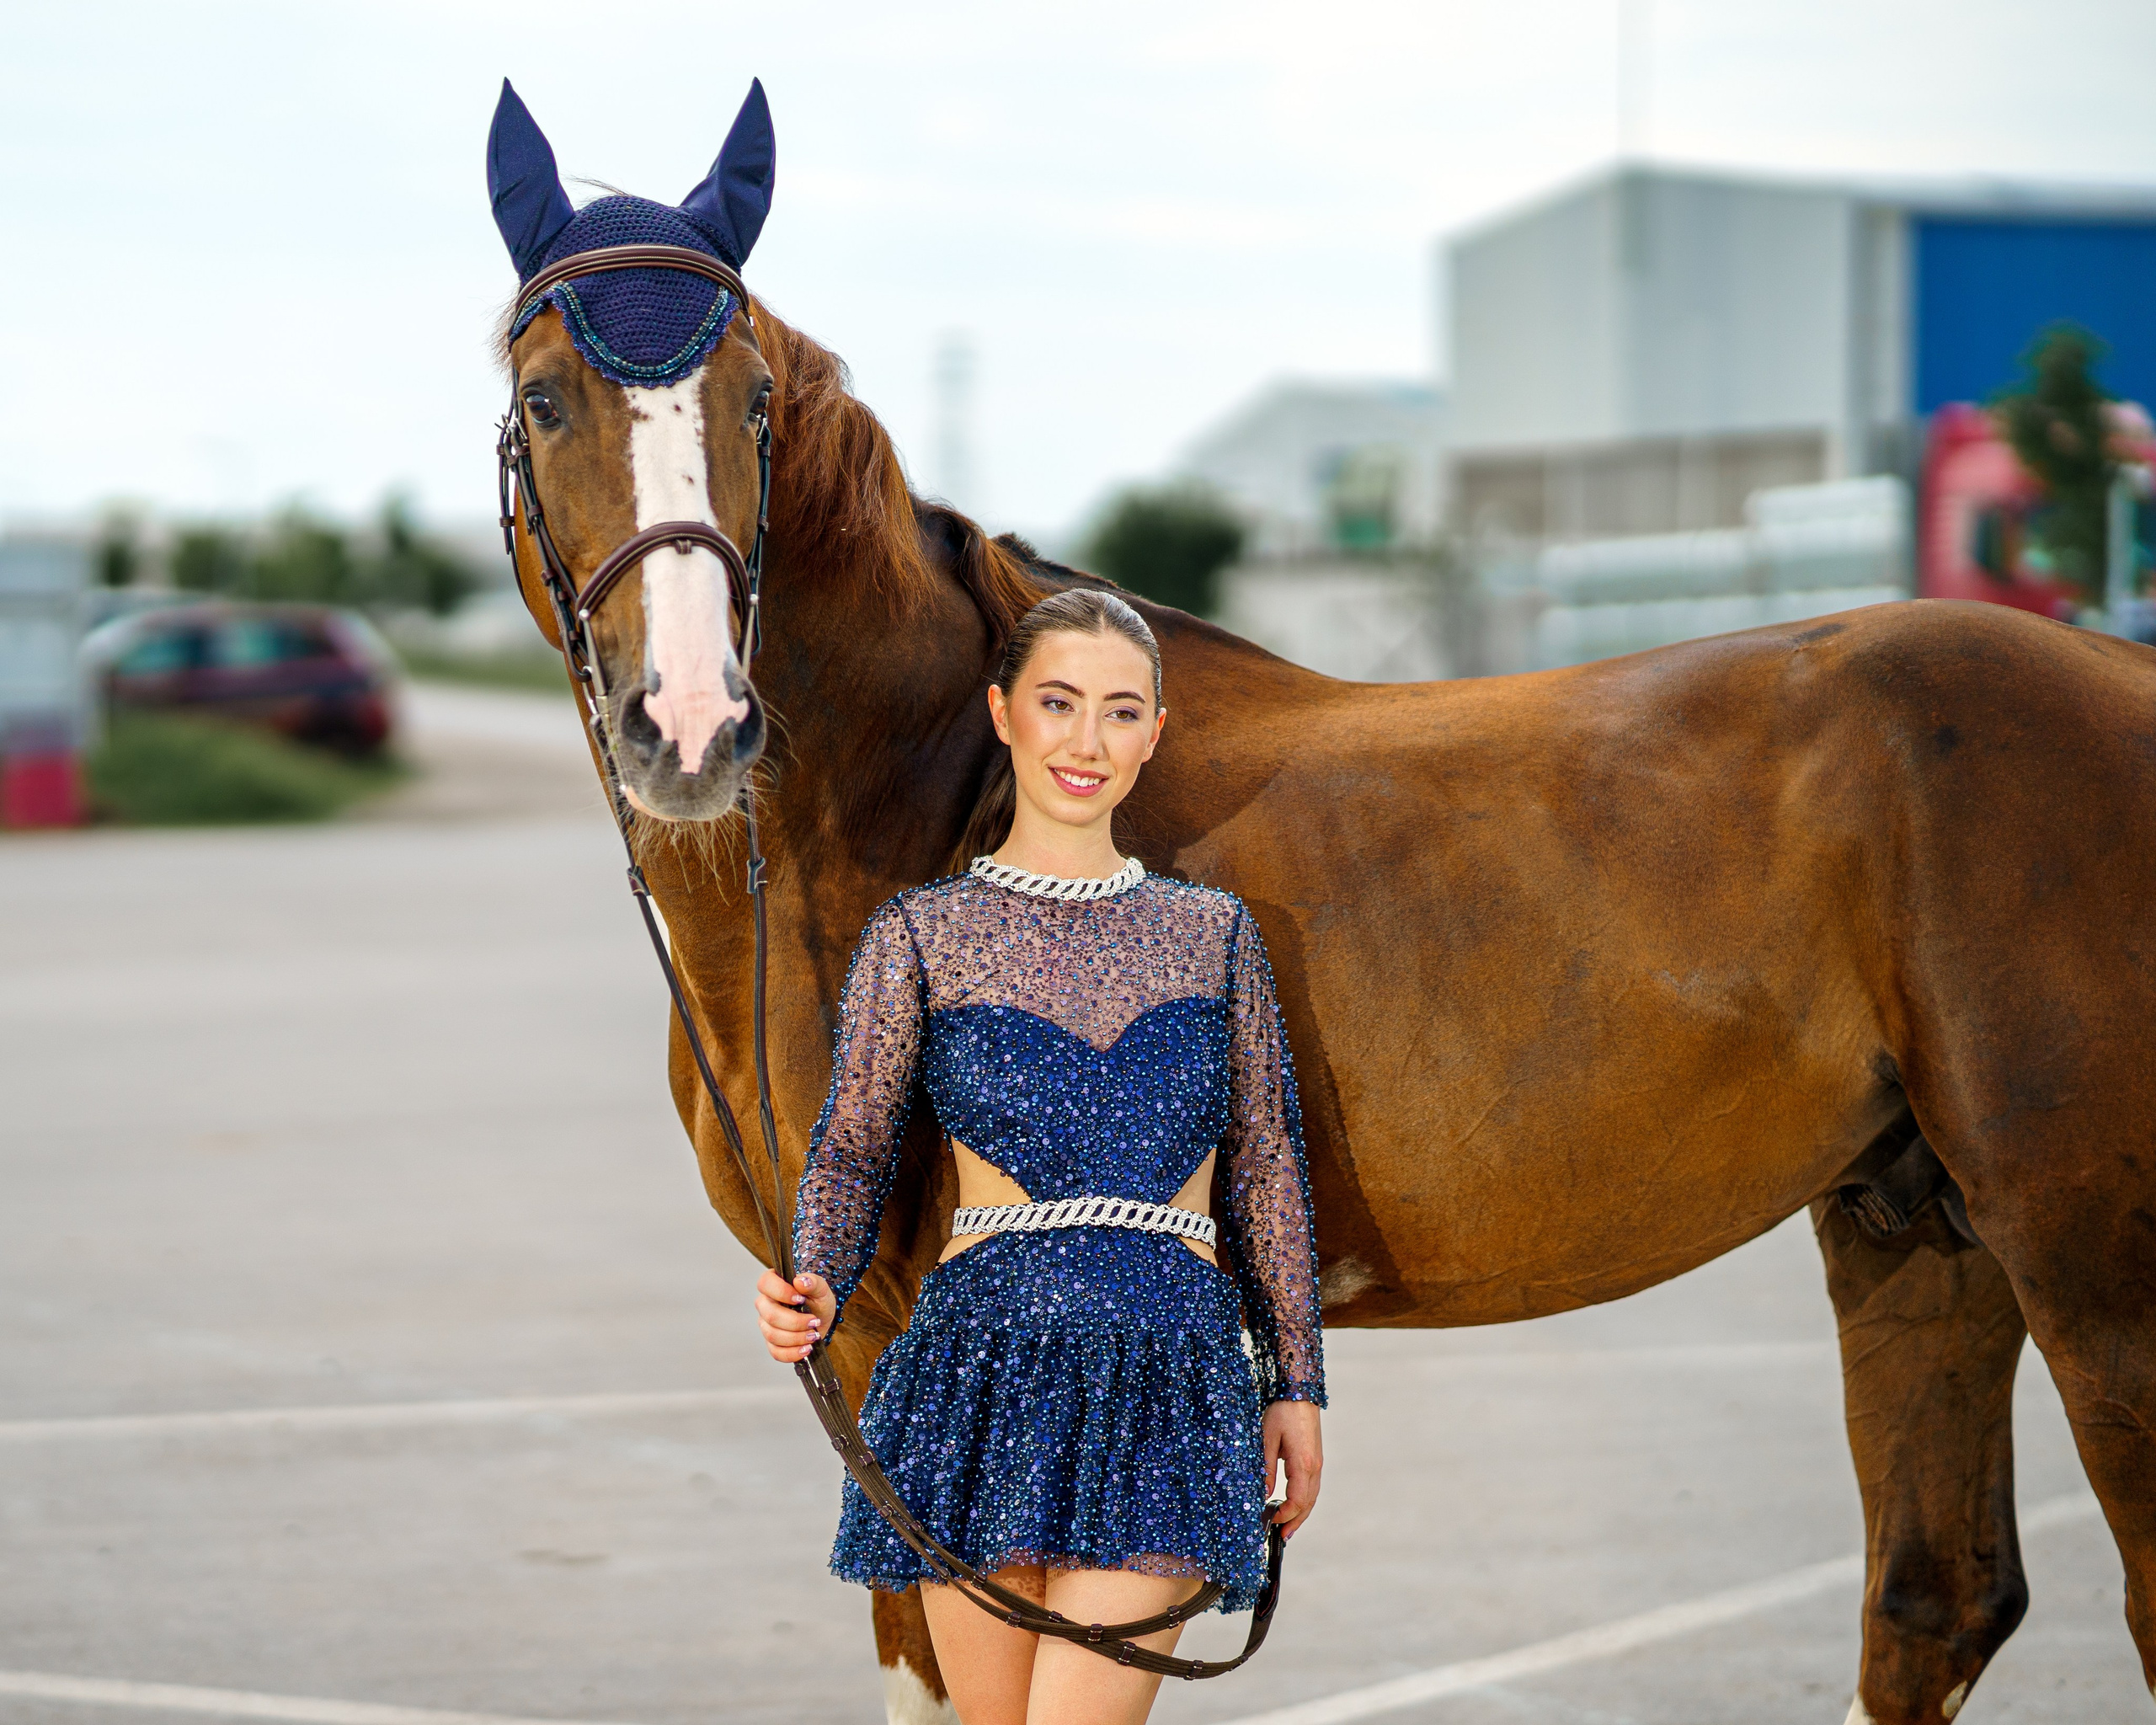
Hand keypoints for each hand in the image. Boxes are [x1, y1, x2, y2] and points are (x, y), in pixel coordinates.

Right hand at [754, 1269, 835, 1362]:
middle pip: (770, 1315)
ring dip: (796, 1338)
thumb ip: (813, 1282)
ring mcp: (766, 1325)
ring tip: (813, 1335)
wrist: (821, 1319)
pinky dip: (793, 1353)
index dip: (781, 1292)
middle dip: (795, 1322)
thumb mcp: (821, 1289)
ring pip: (772, 1335)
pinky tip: (806, 1348)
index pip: (765, 1283)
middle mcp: (765, 1304)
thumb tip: (800, 1281)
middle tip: (813, 1321)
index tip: (800, 1299)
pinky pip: (776, 1352)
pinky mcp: (772, 1343)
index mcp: (773, 1285)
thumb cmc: (818, 1300)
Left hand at [1262, 1399, 1322, 1538]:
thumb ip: (1266, 1469)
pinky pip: (1312, 1485)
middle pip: (1308, 1502)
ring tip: (1289, 1526)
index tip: (1270, 1520)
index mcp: (1304, 1463)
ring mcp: (1318, 1462)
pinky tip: (1295, 1503)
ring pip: (1312, 1495)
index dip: (1285, 1514)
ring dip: (1301, 1512)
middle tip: (1283, 1536)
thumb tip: (1264, 1495)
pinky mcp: (1315, 1457)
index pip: (1297, 1500)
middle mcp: (1315, 1466)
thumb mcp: (1267, 1439)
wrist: (1300, 1391)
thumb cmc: (1282, 1412)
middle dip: (1296, 1521)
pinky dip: (1304, 1499)